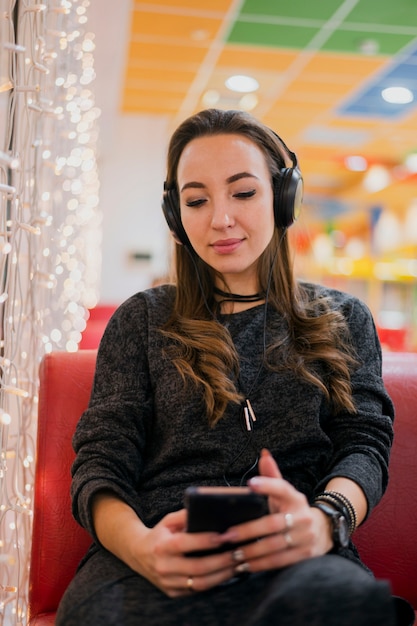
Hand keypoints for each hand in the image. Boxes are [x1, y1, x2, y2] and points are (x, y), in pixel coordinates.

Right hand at [92, 492, 236, 597]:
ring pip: (200, 583)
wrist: (139, 554)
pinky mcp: (172, 592)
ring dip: (222, 574)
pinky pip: (197, 590)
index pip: (185, 543)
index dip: (205, 540)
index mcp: (161, 546)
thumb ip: (185, 515)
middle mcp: (163, 567)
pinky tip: (226, 573)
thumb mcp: (168, 520)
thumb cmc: (160, 534)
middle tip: (239, 552)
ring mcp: (167, 582)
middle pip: (197, 567)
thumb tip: (207, 510)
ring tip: (238, 564)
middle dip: (221, 560)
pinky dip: (214, 582)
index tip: (224, 535)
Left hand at [217, 449, 332, 574]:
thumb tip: (263, 453)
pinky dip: (261, 564)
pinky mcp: (305, 556)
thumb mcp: (284, 492)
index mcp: (295, 498)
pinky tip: (245, 565)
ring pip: (275, 546)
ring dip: (252, 551)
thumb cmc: (292, 509)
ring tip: (233, 553)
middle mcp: (303, 516)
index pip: (282, 488)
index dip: (267, 485)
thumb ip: (271, 476)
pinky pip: (280, 562)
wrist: (323, 530)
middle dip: (248, 531)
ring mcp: (306, 537)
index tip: (250, 484)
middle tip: (227, 535)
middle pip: (273, 524)